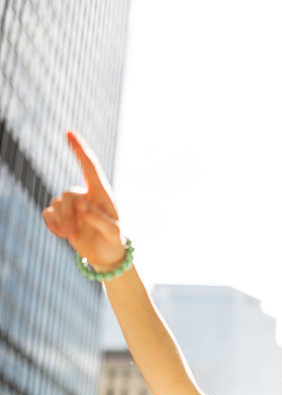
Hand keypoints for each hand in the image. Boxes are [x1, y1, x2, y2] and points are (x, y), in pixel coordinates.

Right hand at [41, 129, 126, 270]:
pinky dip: (52, 224)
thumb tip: (80, 206)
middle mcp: (85, 195)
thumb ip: (99, 219)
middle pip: (67, 194)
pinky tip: (62, 234)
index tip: (69, 133)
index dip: (79, 149)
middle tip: (73, 232)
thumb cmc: (114, 240)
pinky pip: (49, 214)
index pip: (90, 167)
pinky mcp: (62, 218)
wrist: (106, 255)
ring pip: (57, 204)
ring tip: (71, 235)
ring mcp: (72, 206)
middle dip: (68, 213)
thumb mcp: (112, 232)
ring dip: (62, 221)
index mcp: (101, 193)